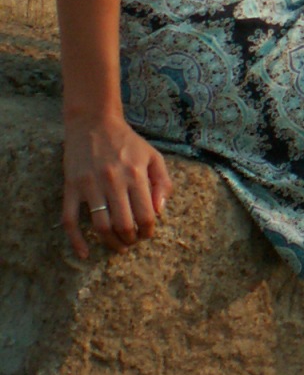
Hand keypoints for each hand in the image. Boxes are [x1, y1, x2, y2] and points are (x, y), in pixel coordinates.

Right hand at [61, 115, 171, 258]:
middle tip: (132, 242)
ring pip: (101, 226)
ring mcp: (90, 185)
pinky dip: (76, 240)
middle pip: (124, 225)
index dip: (148, 231)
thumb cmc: (127, 141)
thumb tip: (160, 211)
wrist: (94, 122)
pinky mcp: (71, 187)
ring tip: (117, 246)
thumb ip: (163, 182)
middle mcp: (114, 181)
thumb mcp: (153, 155)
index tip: (147, 234)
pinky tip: (85, 253)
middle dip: (131, 240)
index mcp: (136, 174)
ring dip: (110, 242)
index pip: (146, 215)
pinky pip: (70, 220)